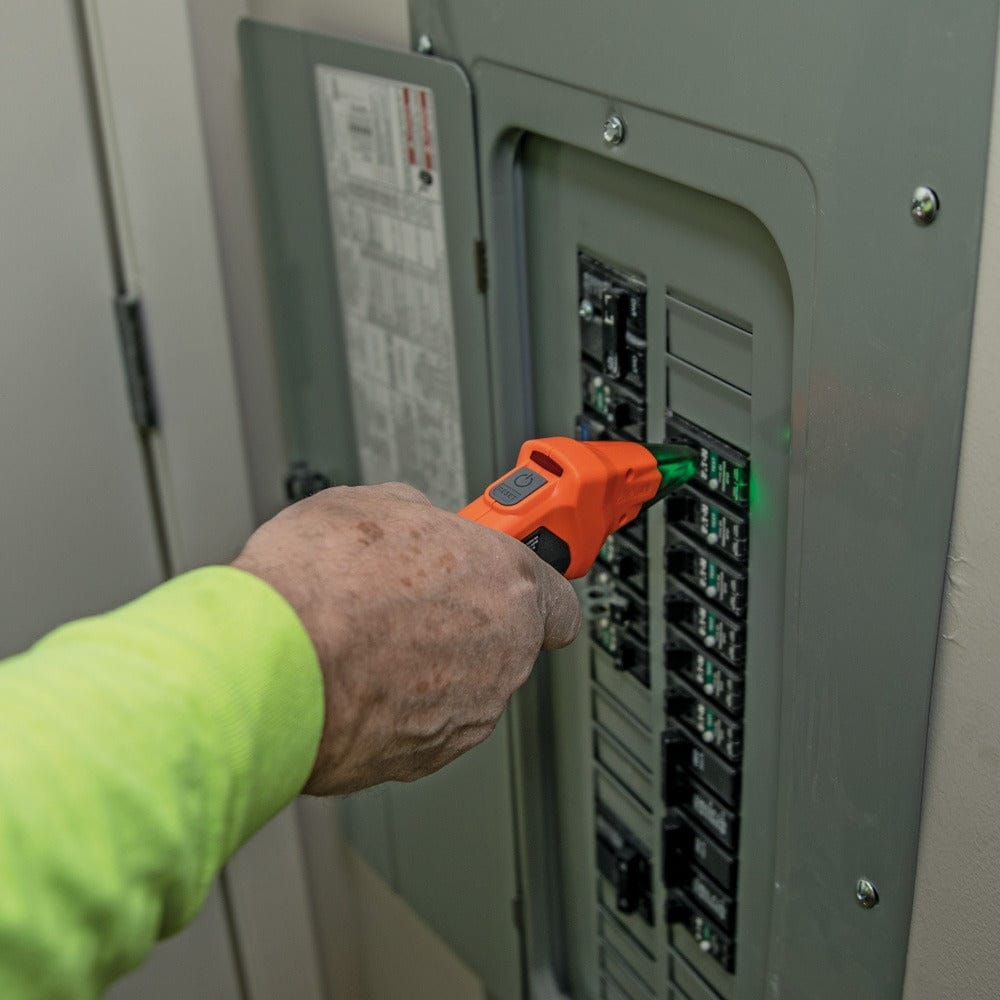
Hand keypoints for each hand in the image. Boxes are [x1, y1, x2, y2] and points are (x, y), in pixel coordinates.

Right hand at [232, 483, 579, 794]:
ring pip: (464, 686)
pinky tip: (351, 677)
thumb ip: (416, 515)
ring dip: (428, 666)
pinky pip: (423, 724)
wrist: (271, 667)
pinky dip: (396, 707)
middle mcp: (504, 654)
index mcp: (507, 583)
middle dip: (464, 620)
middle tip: (409, 599)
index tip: (504, 576)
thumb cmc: (321, 584)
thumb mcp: (370, 504)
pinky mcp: (425, 758)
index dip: (523, 583)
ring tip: (366, 638)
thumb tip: (412, 519)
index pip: (557, 596)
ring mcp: (469, 713)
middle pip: (506, 639)